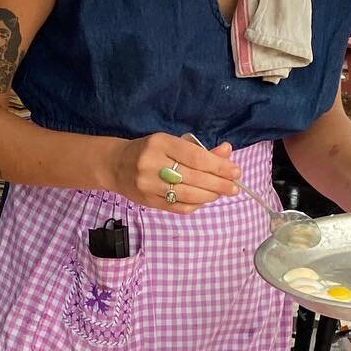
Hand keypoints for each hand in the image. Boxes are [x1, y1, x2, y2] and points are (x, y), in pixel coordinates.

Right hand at [111, 132, 240, 213]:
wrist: (115, 165)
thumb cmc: (149, 151)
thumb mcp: (172, 143)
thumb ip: (199, 150)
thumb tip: (226, 152)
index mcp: (160, 143)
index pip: (195, 157)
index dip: (218, 166)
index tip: (235, 171)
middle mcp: (152, 164)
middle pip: (194, 177)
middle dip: (219, 184)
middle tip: (234, 187)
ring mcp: (149, 185)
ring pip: (188, 194)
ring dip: (210, 195)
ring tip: (222, 193)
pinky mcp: (149, 201)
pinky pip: (178, 207)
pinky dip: (196, 205)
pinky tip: (204, 200)